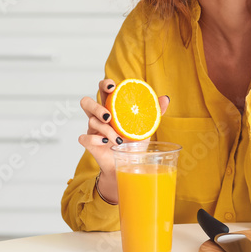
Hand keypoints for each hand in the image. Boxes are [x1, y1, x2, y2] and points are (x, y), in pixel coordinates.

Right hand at [78, 78, 170, 200]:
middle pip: (87, 103)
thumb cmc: (135, 143)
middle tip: (109, 115)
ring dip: (105, 129)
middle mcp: (100, 116)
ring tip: (119, 139)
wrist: (129, 166)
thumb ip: (154, 111)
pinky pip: (85, 138)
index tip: (112, 87)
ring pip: (91, 121)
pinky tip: (106, 143)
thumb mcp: (146, 126)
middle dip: (96, 106)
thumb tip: (166, 98)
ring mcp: (93, 130)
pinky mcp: (90, 144)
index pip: (103, 89)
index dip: (105, 84)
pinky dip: (95, 140)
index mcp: (112, 107)